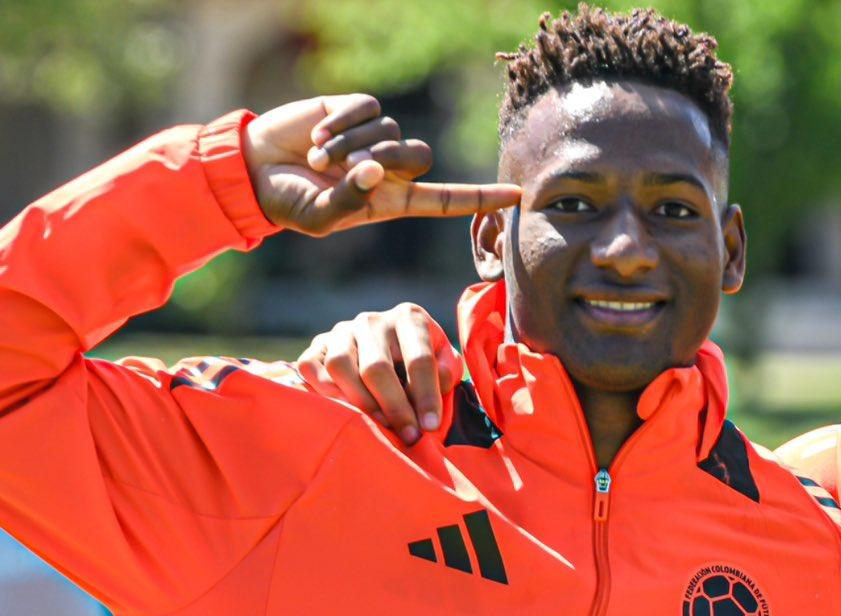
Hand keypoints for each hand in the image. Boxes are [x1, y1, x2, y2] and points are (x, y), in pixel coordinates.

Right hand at [244, 94, 519, 235]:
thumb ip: (349, 200)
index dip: (481, 198)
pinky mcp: (355, 110)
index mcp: (392, 200)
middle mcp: (390, 168)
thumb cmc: (290, 202)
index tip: (518, 196)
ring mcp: (374, 137)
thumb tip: (375, 169)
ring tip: (317, 157)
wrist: (256, 169)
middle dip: (385, 159)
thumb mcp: (319, 216)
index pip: (447, 199)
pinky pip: (369, 108)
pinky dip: (342, 121)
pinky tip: (317, 134)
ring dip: (352, 143)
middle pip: (421, 156)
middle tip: (342, 168)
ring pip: (392, 130)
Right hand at [296, 302, 457, 444]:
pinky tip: (346, 412)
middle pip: (377, 368)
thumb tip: (435, 389)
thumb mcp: (444, 361)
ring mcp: (342, 330)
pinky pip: (312, 367)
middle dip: (394, 407)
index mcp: (409, 318)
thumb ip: (446, 373)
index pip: (419, 360)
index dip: (426, 396)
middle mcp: (372, 320)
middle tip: (408, 436)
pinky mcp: (318, 344)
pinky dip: (326, 392)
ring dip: (360, 403)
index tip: (431, 426)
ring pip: (340, 367)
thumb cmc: (422, 361)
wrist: (390, 349)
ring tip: (380, 427)